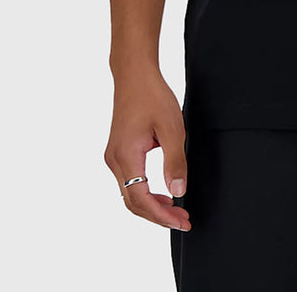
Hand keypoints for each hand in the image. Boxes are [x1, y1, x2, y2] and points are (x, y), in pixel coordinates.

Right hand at [103, 67, 192, 231]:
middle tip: (183, 220)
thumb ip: (175, 161)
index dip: (161, 215)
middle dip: (158, 216)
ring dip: (152, 206)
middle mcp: (114, 160)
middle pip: (133, 202)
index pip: (141, 199)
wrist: (134, 74)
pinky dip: (145, 193)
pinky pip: (129, 182)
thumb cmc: (153, 96)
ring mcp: (114, 156)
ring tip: (176, 210)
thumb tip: (178, 191)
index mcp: (126, 156)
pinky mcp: (118, 152)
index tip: (181, 221)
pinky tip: (162, 193)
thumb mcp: (172, 127)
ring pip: (130, 194)